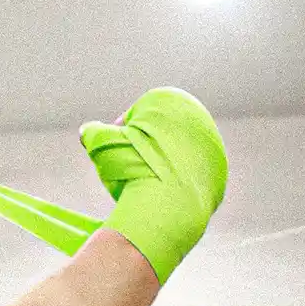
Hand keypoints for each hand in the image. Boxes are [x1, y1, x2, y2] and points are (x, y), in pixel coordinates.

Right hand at [79, 88, 227, 285]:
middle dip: (142, 148)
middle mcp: (197, 116)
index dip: (120, 133)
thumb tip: (85, 132)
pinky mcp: (219, 171)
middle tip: (126, 166)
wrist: (168, 205)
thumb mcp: (102, 143)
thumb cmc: (132, 167)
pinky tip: (161, 192)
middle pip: (159, 133)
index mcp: (171, 100)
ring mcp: (212, 144)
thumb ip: (92, 132)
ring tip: (142, 181)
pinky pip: (191, 173)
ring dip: (159, 163)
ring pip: (176, 153)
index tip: (113, 150)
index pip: (138, 114)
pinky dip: (176, 180)